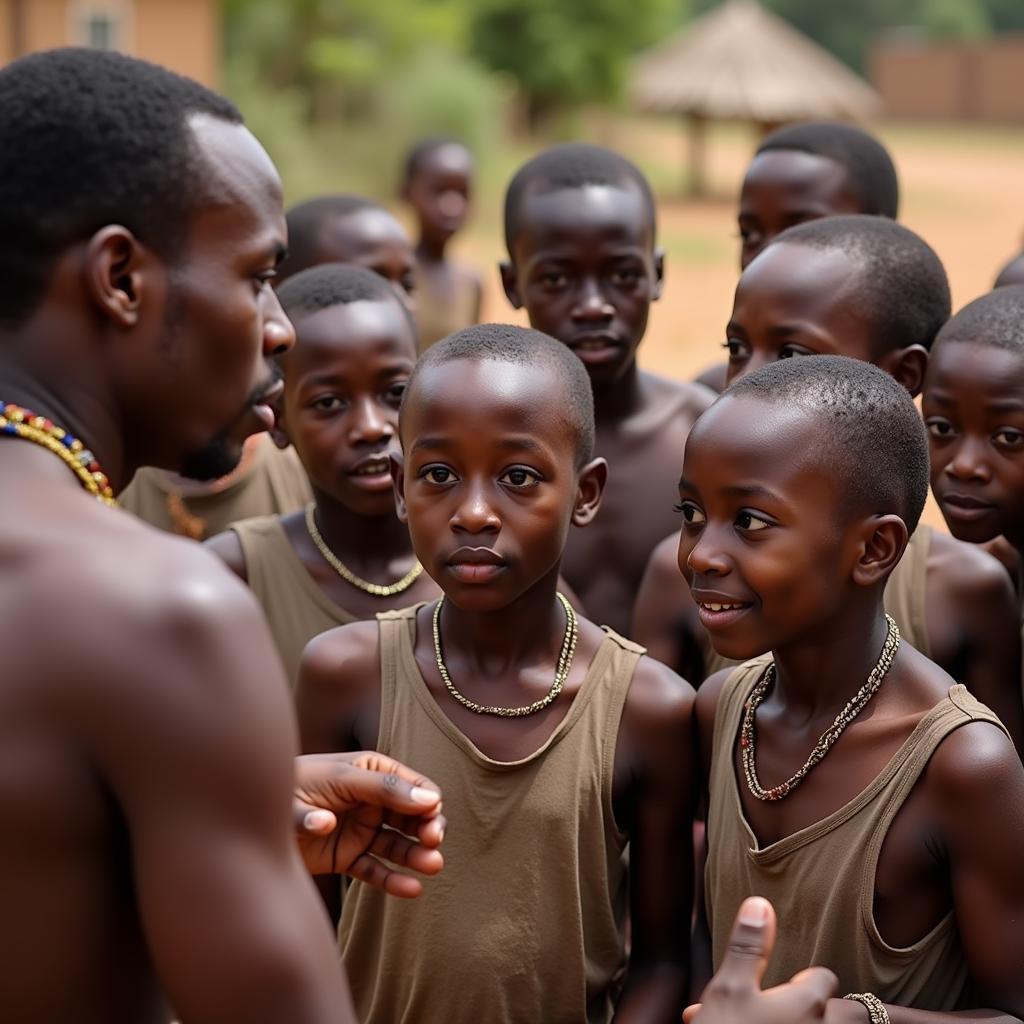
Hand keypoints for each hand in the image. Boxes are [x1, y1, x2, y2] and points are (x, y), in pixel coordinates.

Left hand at [293, 752, 445, 897]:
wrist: (248, 816)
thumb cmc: (292, 784)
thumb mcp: (335, 779)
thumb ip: (376, 790)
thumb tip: (423, 800)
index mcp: (370, 772)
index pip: (411, 785)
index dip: (427, 800)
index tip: (433, 816)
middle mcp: (370, 802)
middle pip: (410, 817)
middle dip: (426, 828)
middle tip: (433, 842)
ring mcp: (359, 831)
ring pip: (397, 845)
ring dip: (416, 855)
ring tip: (432, 867)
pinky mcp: (346, 857)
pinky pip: (375, 869)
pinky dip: (393, 880)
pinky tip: (412, 890)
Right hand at [683, 897, 835, 1023]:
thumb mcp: (728, 988)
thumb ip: (748, 947)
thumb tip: (761, 904)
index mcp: (808, 1002)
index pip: (824, 979)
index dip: (804, 980)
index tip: (787, 987)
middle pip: (845, 1012)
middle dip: (820, 1006)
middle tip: (791, 1008)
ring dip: (812, 1023)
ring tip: (777, 1021)